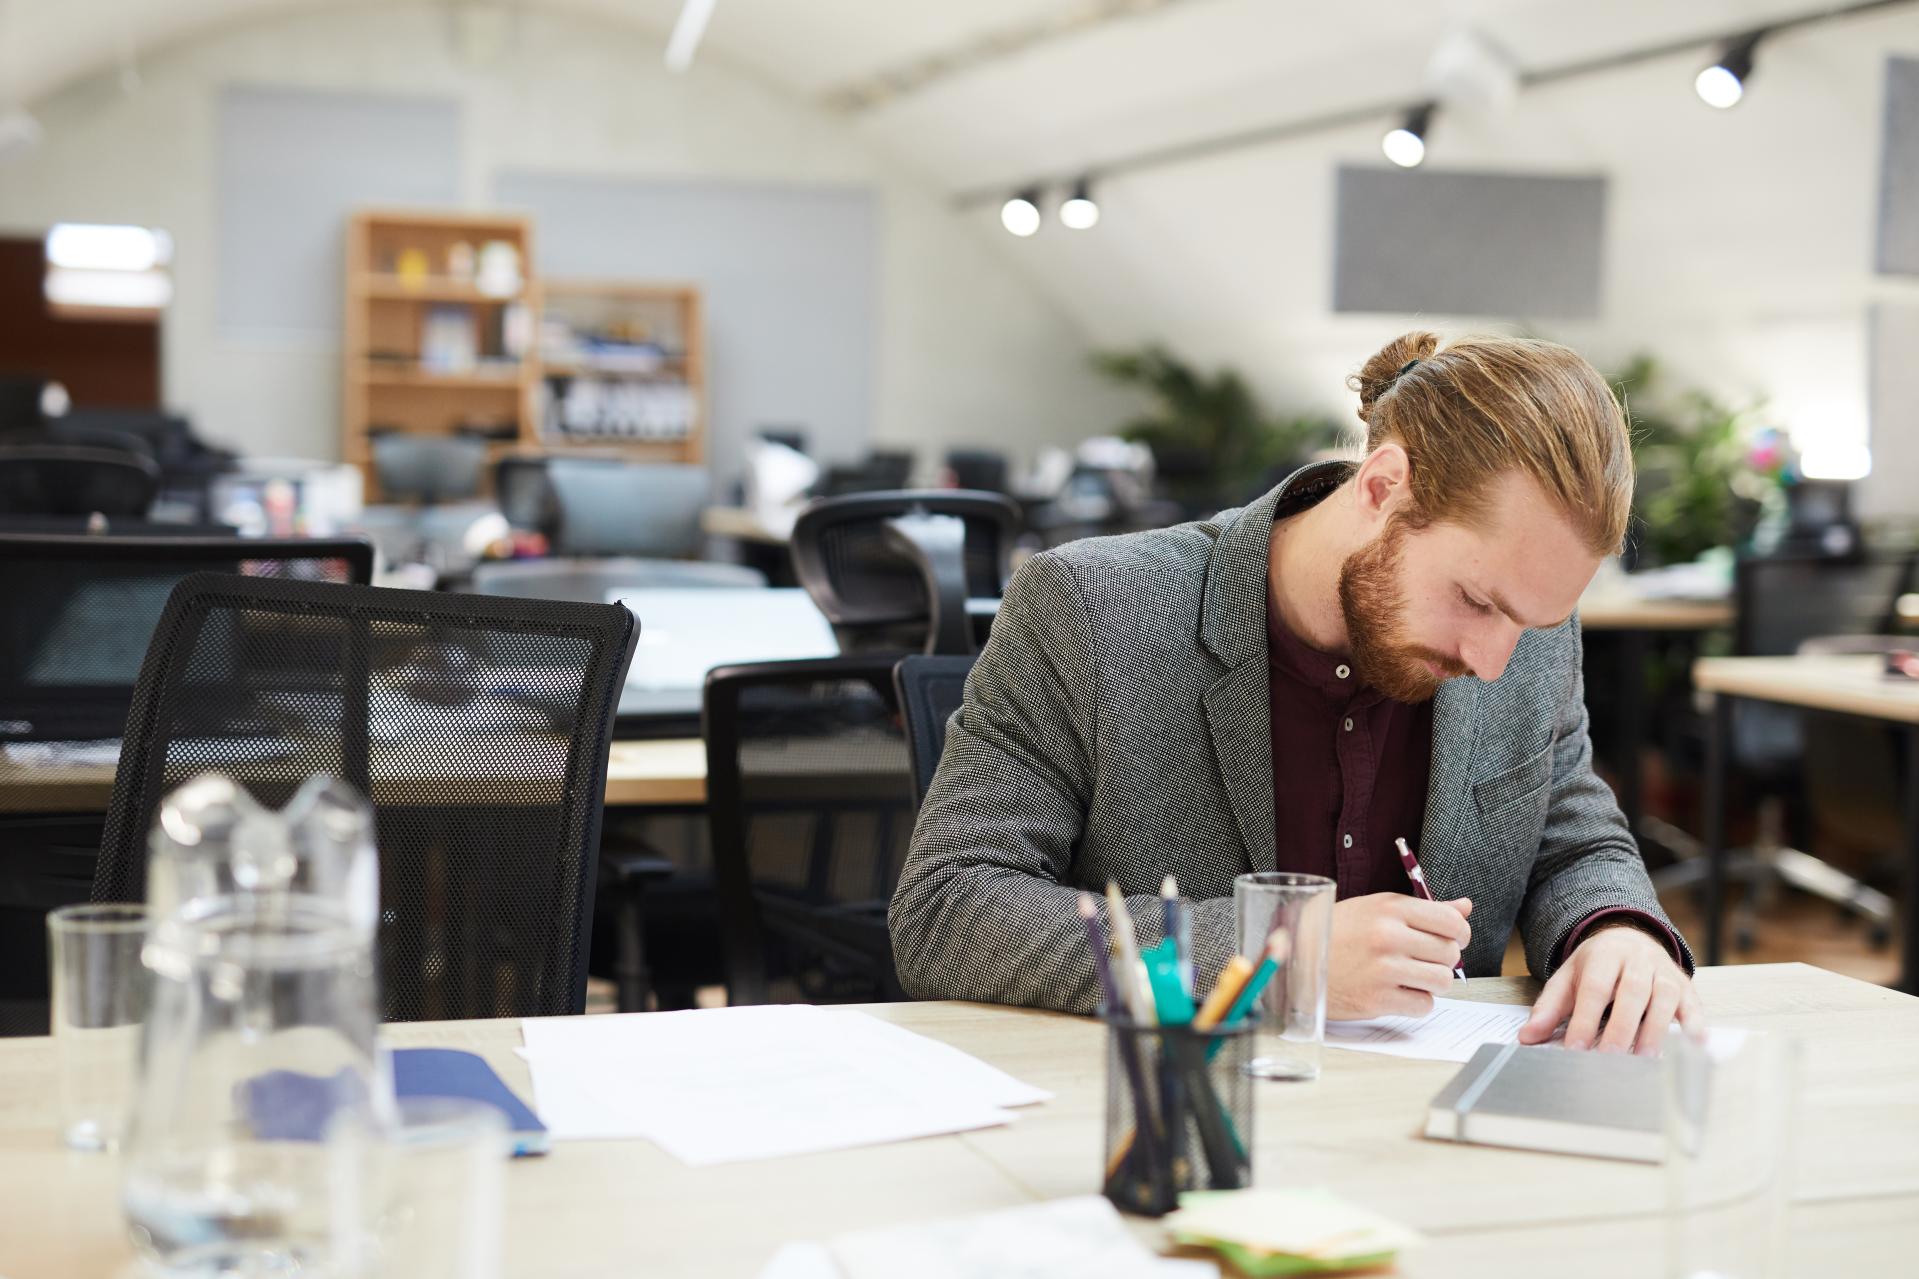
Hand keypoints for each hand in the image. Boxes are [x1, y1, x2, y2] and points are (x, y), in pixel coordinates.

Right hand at [1326, 892, 1472, 1020]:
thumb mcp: (1375, 909)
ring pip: (1442, 981)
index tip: (1452, 940)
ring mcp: (1383, 969)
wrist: (1295, 960)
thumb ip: (1422, 909)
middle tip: (1423, 960)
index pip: (1451, 921)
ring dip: (1432, 982)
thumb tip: (1465, 907)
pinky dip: (1416, 1002)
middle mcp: (1388, 936)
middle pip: (1450, 953)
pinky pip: (1424, 1005)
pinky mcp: (1377, 999)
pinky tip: (1398, 992)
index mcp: (1390, 909)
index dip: (1459, 933)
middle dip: (1443, 959)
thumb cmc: (1335, 932)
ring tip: (1412, 977)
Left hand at [1518, 923, 1702, 1053]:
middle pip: (1632, 992)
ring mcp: (1665, 971)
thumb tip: (1527, 1037)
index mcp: (1604, 955)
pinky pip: (1693, 1005)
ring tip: (1644, 1060)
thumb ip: (1549, 1008)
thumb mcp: (1568, 979)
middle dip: (1622, 1028)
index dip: (1586, 1019)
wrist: (1630, 938)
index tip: (1576, 1049)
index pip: (1595, 988)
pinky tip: (1691, 1047)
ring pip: (1664, 998)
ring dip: (1656, 1030)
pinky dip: (1694, 1026)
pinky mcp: (1686, 986)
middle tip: (1610, 1059)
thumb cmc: (1596, 967)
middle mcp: (1638, 960)